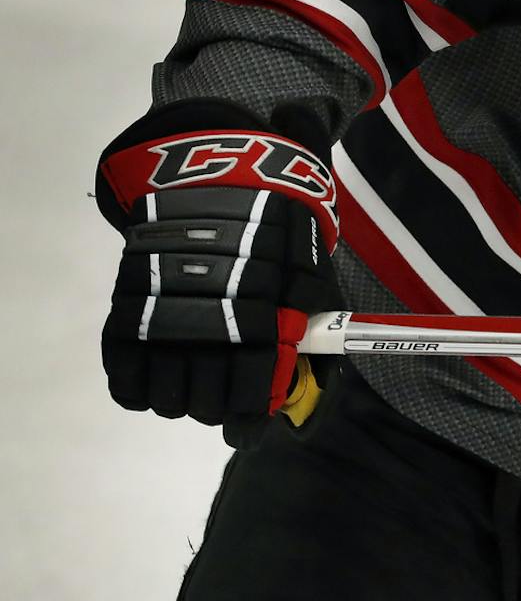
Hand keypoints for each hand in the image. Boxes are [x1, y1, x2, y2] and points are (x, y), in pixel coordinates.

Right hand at [98, 129, 340, 445]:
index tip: (249, 423)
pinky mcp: (125, 312)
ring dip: (179, 397)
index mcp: (264, 324)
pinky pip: (124, 380)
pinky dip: (138, 388)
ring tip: (189, 376)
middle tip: (220, 392)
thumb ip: (316, 336)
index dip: (250, 420)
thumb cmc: (278, 232)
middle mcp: (212, 328)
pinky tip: (155, 373)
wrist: (218, 177)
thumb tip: (315, 392)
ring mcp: (165, 320)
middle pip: (206, 406)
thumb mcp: (314, 278)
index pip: (251, 398)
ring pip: (167, 399)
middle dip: (216, 406)